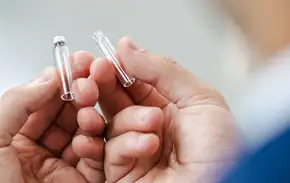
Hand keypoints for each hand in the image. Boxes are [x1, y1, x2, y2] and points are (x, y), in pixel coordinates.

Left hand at [0, 51, 104, 182]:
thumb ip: (16, 103)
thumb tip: (47, 77)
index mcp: (13, 137)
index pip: (41, 100)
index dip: (59, 80)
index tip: (75, 64)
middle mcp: (39, 149)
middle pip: (65, 112)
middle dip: (79, 92)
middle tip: (92, 75)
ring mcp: (62, 165)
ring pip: (83, 130)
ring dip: (89, 114)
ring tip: (90, 105)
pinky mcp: (82, 180)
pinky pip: (94, 156)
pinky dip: (95, 143)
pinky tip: (89, 137)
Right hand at [90, 38, 238, 182]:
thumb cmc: (222, 155)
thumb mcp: (201, 100)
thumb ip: (163, 70)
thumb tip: (127, 46)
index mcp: (168, 108)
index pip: (133, 83)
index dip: (117, 69)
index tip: (105, 58)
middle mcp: (149, 127)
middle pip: (114, 101)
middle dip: (104, 86)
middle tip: (98, 74)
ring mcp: (136, 150)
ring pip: (111, 124)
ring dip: (127, 119)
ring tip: (151, 121)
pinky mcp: (124, 173)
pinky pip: (112, 152)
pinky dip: (127, 145)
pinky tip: (149, 145)